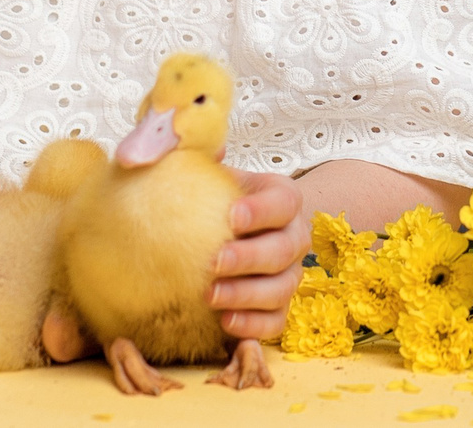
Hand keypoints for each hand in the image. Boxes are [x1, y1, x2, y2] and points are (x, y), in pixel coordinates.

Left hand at [208, 171, 305, 340]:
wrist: (225, 234)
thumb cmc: (214, 199)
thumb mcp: (208, 172)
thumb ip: (195, 156)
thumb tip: (178, 147)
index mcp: (283, 198)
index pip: (283, 202)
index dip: (261, 211)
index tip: (231, 217)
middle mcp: (295, 237)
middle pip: (284, 250)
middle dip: (249, 258)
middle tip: (215, 262)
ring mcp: (290, 275)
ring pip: (281, 290)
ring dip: (246, 295)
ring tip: (210, 295)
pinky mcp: (279, 307)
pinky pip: (275, 322)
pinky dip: (253, 325)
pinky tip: (225, 321)